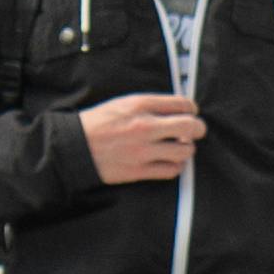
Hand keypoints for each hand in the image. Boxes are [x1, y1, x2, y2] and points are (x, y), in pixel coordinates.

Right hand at [80, 92, 207, 186]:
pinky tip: (170, 161)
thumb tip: (179, 110)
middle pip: (190, 126)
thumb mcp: (123, 103)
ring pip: (185, 151)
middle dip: (198, 128)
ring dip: (187, 149)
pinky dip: (176, 166)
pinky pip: (172, 170)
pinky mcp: (139, 170)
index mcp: (140, 105)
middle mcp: (145, 126)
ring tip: (179, 147)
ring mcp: (143, 150)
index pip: (182, 104)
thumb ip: (151, 105)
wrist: (75, 146)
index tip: (190, 113)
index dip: (192, 109)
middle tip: (195, 131)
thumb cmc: (99, 123)